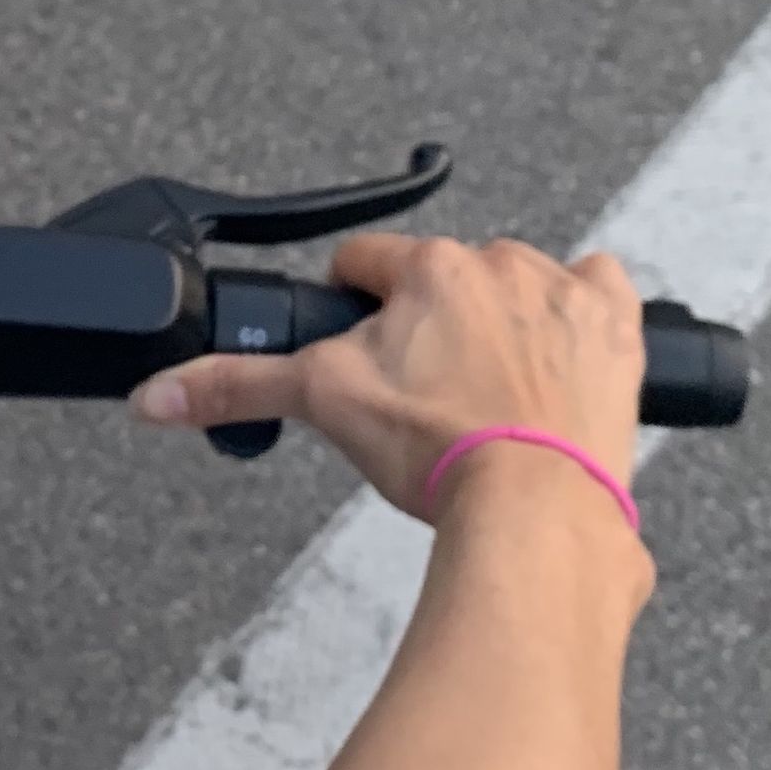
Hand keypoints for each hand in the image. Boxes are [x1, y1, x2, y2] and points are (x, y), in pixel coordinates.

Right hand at [131, 234, 645, 519]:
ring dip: (497, 323)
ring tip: (484, 396)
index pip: (360, 263)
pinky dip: (575, 318)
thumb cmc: (440, 452)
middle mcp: (501, 263)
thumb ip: (235, 387)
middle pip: (439, 279)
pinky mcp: (617, 329)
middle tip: (422, 393)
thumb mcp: (322, 406)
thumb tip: (153, 392)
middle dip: (426, 324)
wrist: (538, 506)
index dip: (348, 309)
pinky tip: (551, 362)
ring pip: (513, 285)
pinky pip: (596, 291)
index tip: (359, 356)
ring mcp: (565, 293)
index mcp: (428, 268)